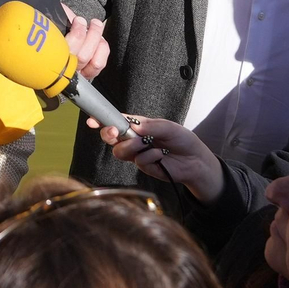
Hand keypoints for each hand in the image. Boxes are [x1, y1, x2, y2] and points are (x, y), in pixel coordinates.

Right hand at [27, 0, 108, 77]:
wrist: (60, 35)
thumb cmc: (52, 24)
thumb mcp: (46, 9)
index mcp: (46, 54)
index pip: (60, 54)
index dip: (74, 37)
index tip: (77, 20)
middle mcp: (60, 67)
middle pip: (79, 57)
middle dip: (86, 35)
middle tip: (84, 20)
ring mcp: (74, 71)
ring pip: (89, 60)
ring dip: (95, 39)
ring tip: (95, 24)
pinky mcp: (87, 72)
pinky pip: (98, 64)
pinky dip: (102, 50)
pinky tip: (100, 39)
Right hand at [95, 116, 221, 200]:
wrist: (195, 161)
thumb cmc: (182, 140)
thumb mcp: (169, 127)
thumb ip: (151, 126)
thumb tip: (134, 126)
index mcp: (138, 126)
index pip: (117, 121)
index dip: (103, 120)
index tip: (93, 121)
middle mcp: (134, 140)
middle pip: (111, 138)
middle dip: (109, 134)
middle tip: (115, 132)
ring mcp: (137, 154)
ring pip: (120, 152)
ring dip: (131, 146)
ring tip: (147, 144)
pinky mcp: (144, 167)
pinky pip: (138, 161)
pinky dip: (149, 156)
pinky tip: (161, 155)